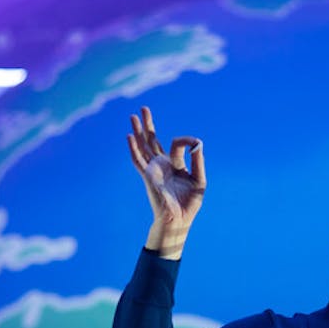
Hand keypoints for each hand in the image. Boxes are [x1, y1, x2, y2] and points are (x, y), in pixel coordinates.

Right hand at [127, 106, 204, 257]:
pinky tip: (129, 136)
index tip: (196, 143)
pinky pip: (138, 160)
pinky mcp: (148, 176)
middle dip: (148, 125)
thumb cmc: (189, 204)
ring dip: (138, 131)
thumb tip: (198, 144)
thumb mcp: (199, 180)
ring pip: (143, 146)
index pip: (177, 144)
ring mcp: (153, 169)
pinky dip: (134, 148)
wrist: (178, 219)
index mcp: (175, 165)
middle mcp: (162, 165)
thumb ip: (198, 162)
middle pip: (152, 140)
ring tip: (132, 116)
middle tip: (143, 108)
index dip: (186, 140)